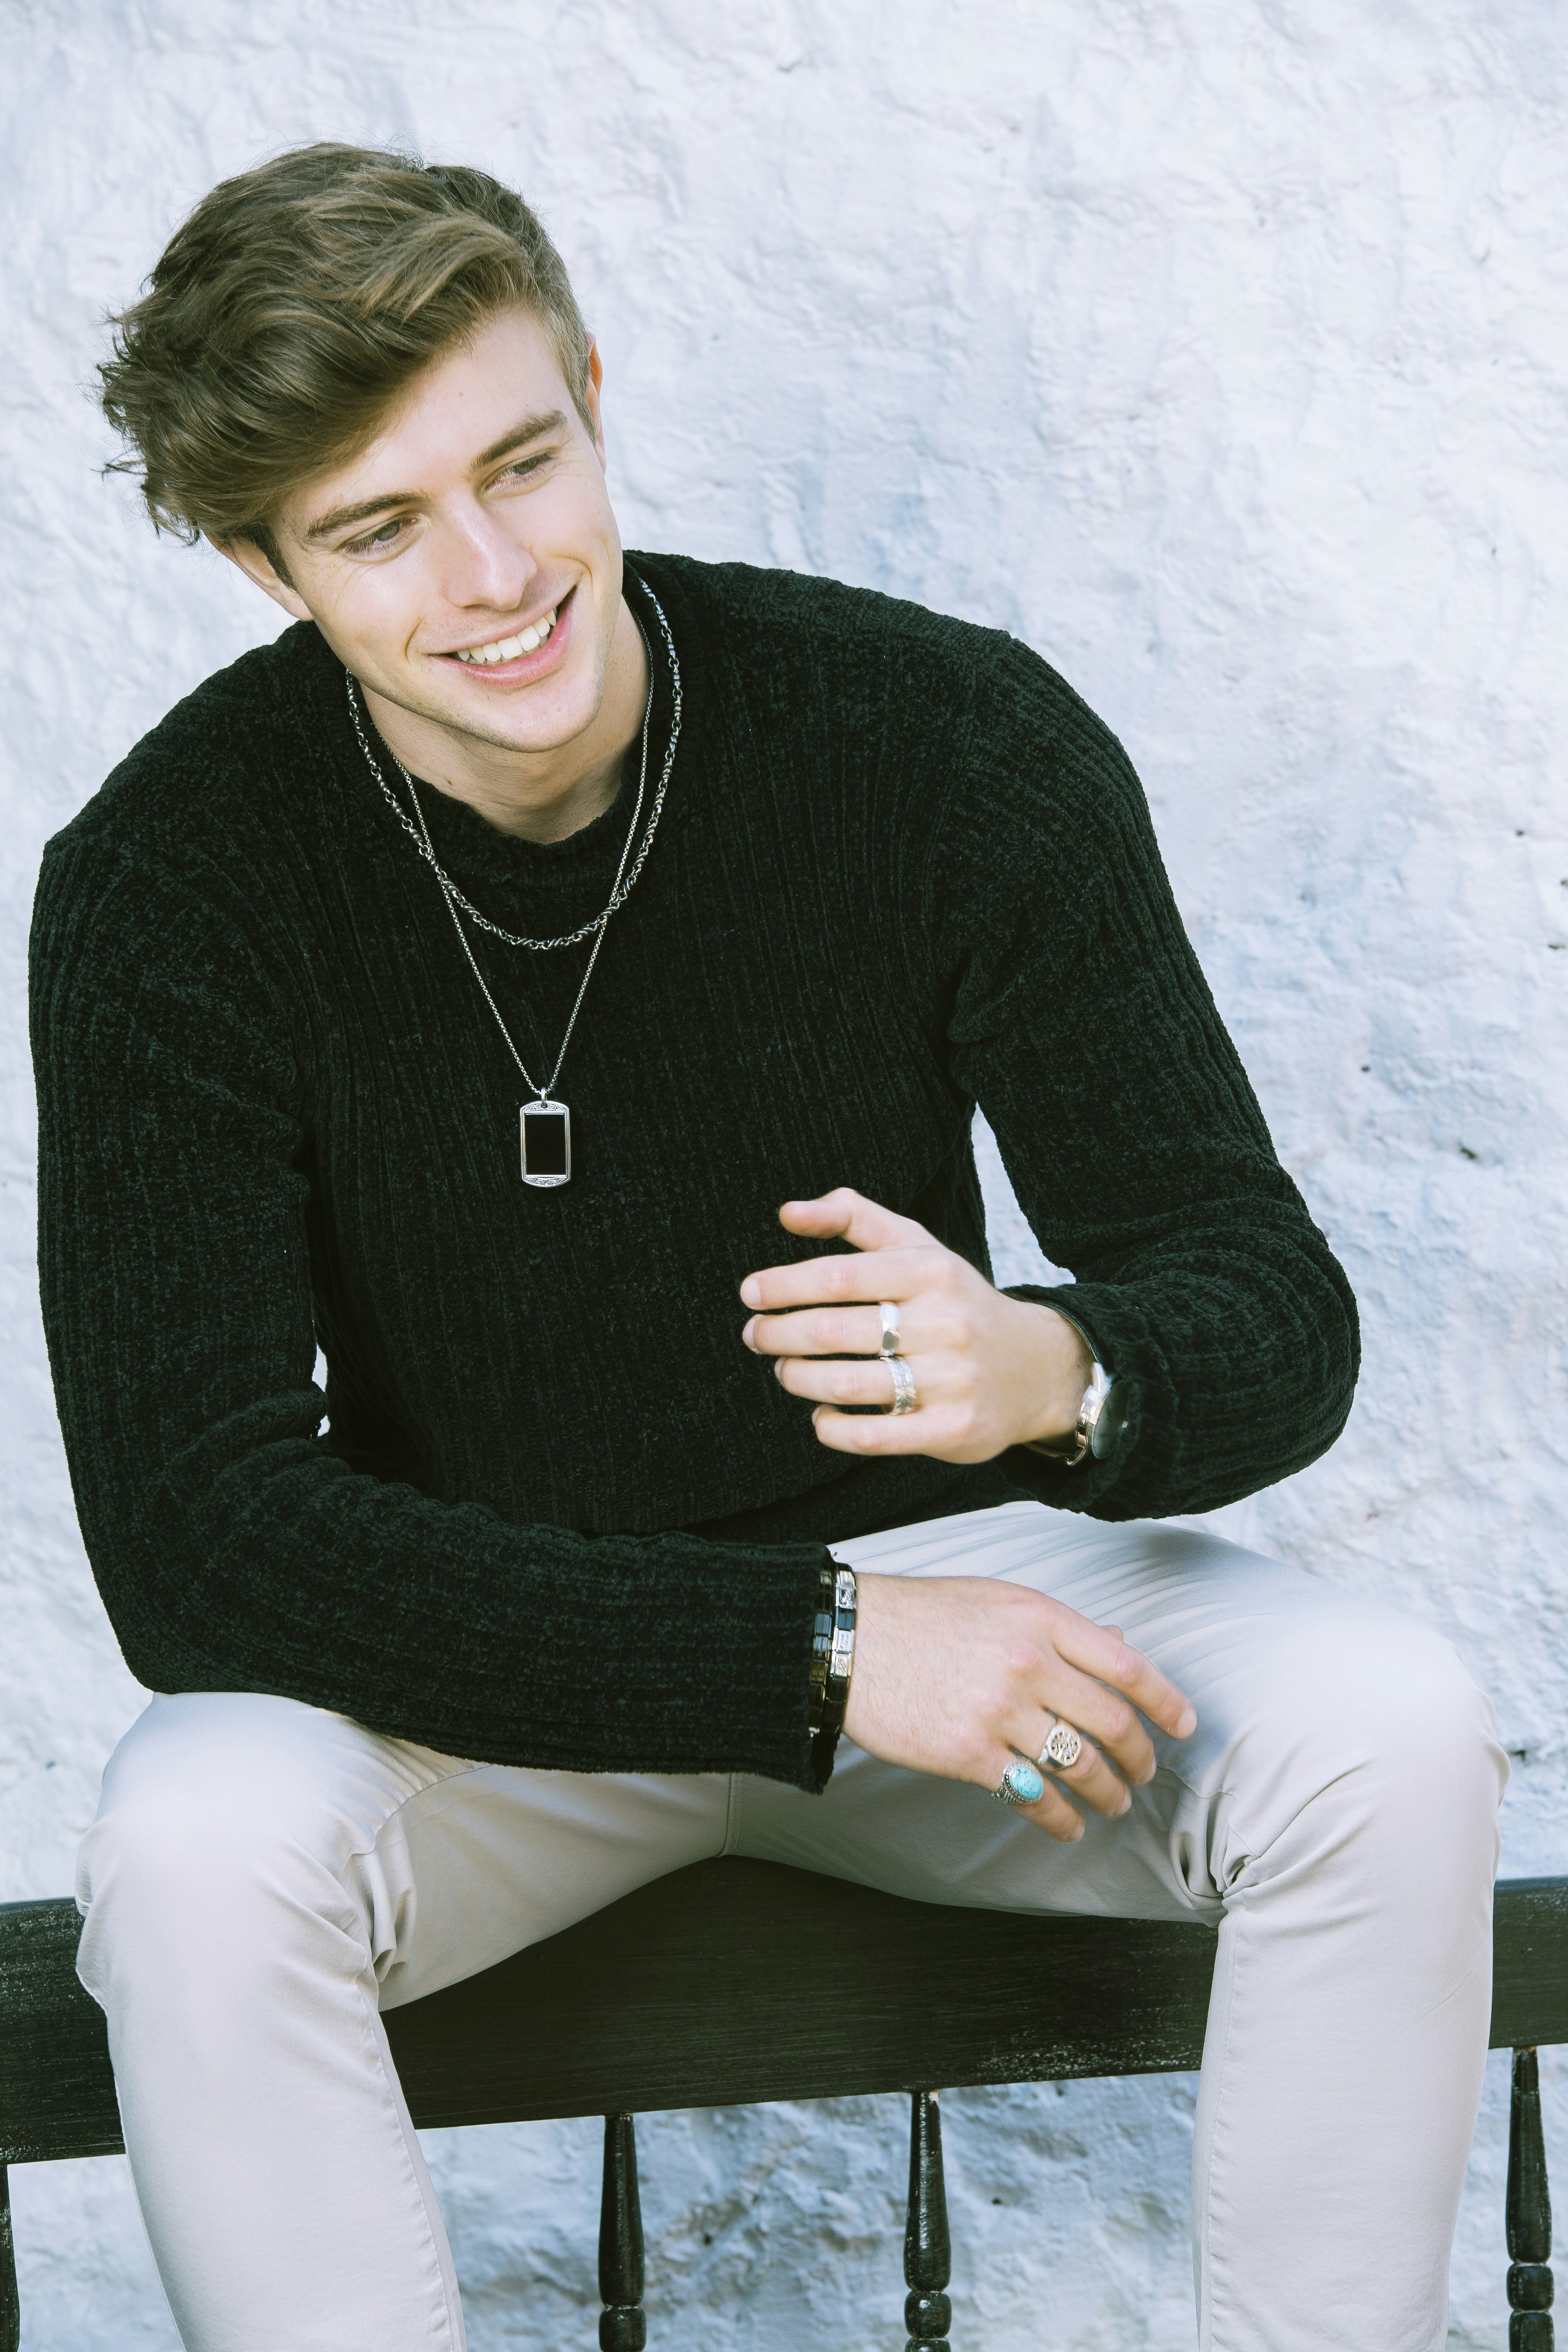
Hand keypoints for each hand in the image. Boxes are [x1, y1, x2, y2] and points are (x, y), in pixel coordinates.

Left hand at [740, 1188, 1091, 1461]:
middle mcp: (945, 1323)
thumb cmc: (956, 1302)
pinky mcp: (952, 1429)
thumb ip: (854, 1217)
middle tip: (755, 1335)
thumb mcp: (917, 1246)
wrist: (1036, 1368)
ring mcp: (951, 1380)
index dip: (783, 1285)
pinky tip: (822, 1414)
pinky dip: (831, 1426)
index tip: (751, 1293)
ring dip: (797, 1378)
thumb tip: (787, 1212)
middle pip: (832, 1331)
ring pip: (845, 1384)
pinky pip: (871, 1436)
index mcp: (932, 1271)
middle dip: (777, 1334)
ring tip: (784, 1369)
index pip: (838, 1276)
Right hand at [842, 1572, 1196, 1840]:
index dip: (1164, 1701)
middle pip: (1111, 1722)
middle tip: (1144, 1773)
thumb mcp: (998, 1600)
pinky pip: (1033, 1796)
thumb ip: (1060, 1626)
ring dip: (1107, 1794)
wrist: (848, 1640)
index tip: (1183, 1726)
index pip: (1126, 1666)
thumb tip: (1120, 1645)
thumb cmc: (923, 1616)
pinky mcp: (968, 1753)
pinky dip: (1061, 1819)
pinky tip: (1069, 1827)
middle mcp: (1027, 1662)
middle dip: (1138, 1757)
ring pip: (1078, 1765)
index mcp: (1040, 1618)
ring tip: (1113, 1804)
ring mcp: (998, 1710)